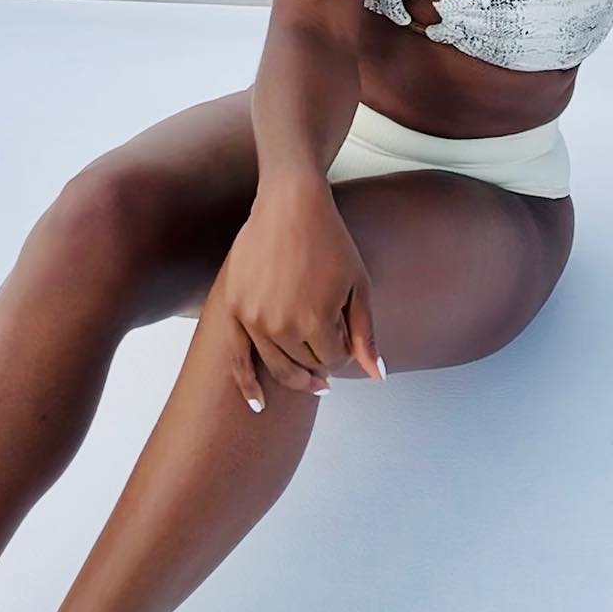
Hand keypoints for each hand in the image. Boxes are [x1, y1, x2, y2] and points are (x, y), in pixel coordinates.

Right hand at [208, 181, 383, 411]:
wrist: (290, 206)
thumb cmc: (330, 241)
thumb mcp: (359, 286)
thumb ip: (365, 335)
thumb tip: (378, 376)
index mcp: (316, 321)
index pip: (334, 360)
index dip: (343, 352)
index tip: (344, 335)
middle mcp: (282, 326)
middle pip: (306, 365)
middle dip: (321, 363)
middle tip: (327, 362)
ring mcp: (254, 319)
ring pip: (277, 365)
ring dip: (295, 374)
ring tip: (308, 378)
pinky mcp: (234, 310)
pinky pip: (237, 358)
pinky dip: (247, 384)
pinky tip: (258, 405)